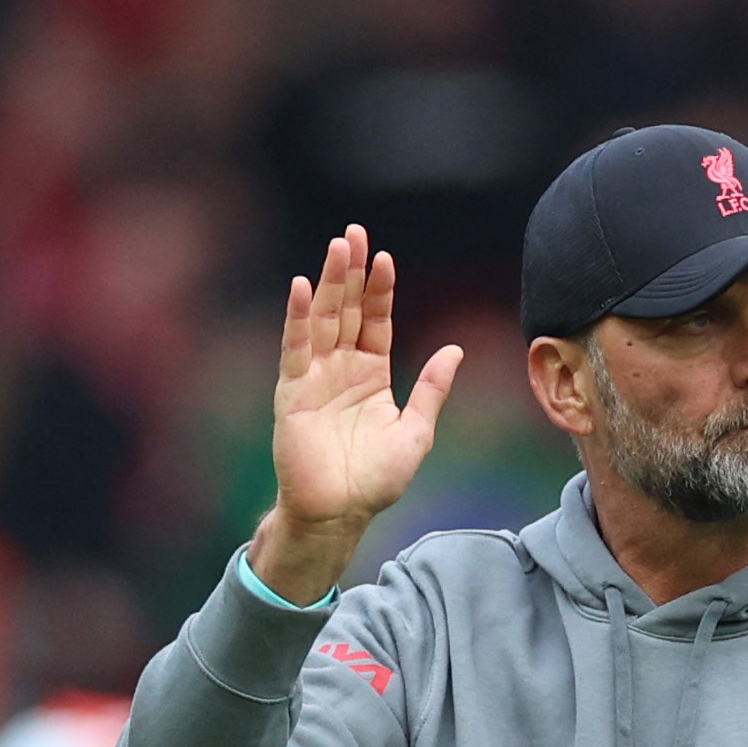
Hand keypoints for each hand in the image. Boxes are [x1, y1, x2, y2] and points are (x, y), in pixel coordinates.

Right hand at [255, 224, 464, 603]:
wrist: (340, 513)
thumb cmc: (376, 480)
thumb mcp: (416, 432)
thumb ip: (432, 390)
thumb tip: (454, 350)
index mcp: (371, 375)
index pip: (376, 321)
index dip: (381, 290)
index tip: (386, 258)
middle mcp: (341, 369)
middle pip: (348, 310)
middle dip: (352, 272)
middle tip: (355, 233)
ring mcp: (315, 378)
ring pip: (323, 320)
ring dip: (329, 283)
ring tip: (336, 248)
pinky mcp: (293, 392)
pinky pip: (295, 349)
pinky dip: (299, 318)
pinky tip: (304, 287)